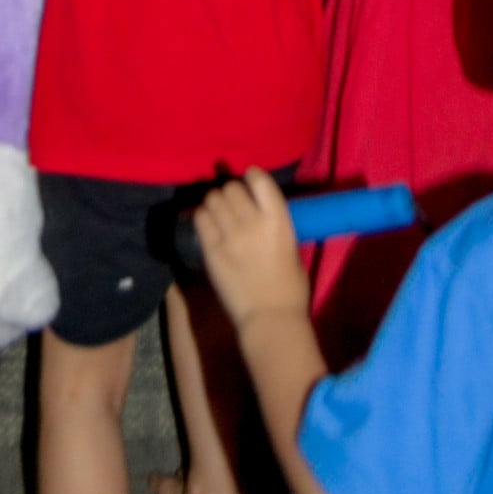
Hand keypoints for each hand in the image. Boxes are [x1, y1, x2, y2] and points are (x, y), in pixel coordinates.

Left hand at [194, 169, 308, 331]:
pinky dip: (202, 217)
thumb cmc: (290, 288)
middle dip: (230, 192)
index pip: (259, 179)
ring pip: (212, 199)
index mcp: (278, 220)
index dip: (251, 174)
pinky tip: (208, 225)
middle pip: (231, 187)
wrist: (270, 319)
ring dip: (215, 202)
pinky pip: (200, 219)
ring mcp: (230, 235)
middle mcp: (253, 221)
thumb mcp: (292, 248)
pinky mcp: (211, 250)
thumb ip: (276, 225)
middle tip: (232, 204)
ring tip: (218, 213)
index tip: (249, 178)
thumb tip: (261, 212)